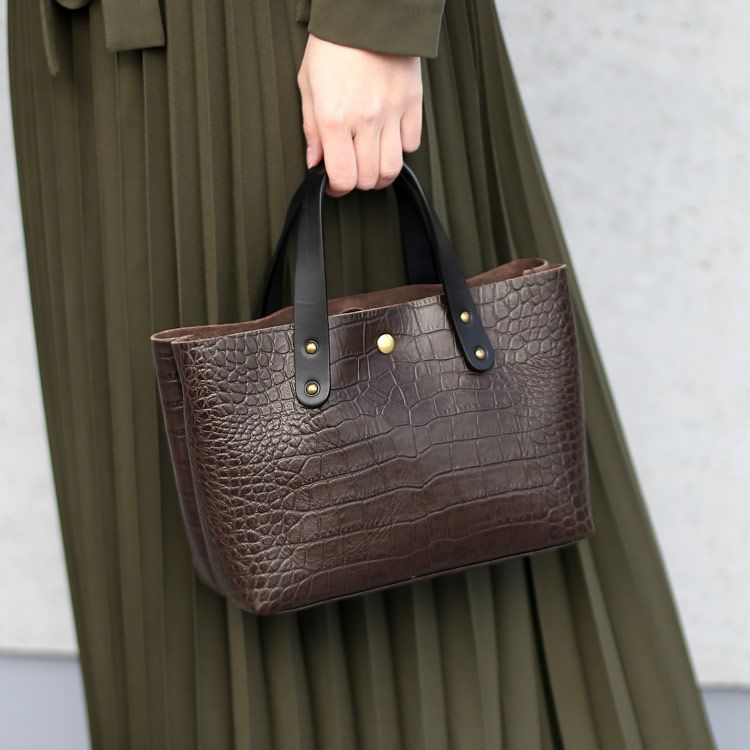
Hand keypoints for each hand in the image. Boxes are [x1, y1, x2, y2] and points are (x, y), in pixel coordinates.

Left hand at [297, 34, 422, 196]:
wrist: (367, 12)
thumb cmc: (333, 46)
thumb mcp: (308, 85)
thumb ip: (311, 129)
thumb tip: (315, 162)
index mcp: (334, 118)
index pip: (343, 177)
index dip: (337, 188)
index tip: (333, 183)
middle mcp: (365, 120)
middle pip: (369, 178)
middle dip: (358, 182)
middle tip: (351, 171)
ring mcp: (392, 113)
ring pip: (392, 169)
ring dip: (380, 174)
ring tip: (371, 164)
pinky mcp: (412, 103)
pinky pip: (412, 144)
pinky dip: (401, 149)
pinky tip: (389, 139)